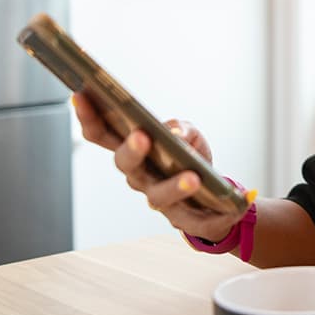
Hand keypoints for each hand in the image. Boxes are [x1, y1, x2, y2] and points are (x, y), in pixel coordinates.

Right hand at [72, 92, 242, 241]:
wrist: (213, 193)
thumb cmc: (189, 157)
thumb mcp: (189, 134)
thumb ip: (180, 128)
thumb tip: (172, 133)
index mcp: (133, 150)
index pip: (103, 134)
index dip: (89, 117)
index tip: (81, 94)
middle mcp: (139, 175)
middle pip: (125, 164)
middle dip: (132, 150)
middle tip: (141, 136)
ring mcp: (158, 198)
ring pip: (158, 196)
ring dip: (174, 186)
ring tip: (192, 177)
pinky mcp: (183, 218)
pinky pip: (193, 220)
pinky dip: (213, 216)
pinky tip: (232, 198)